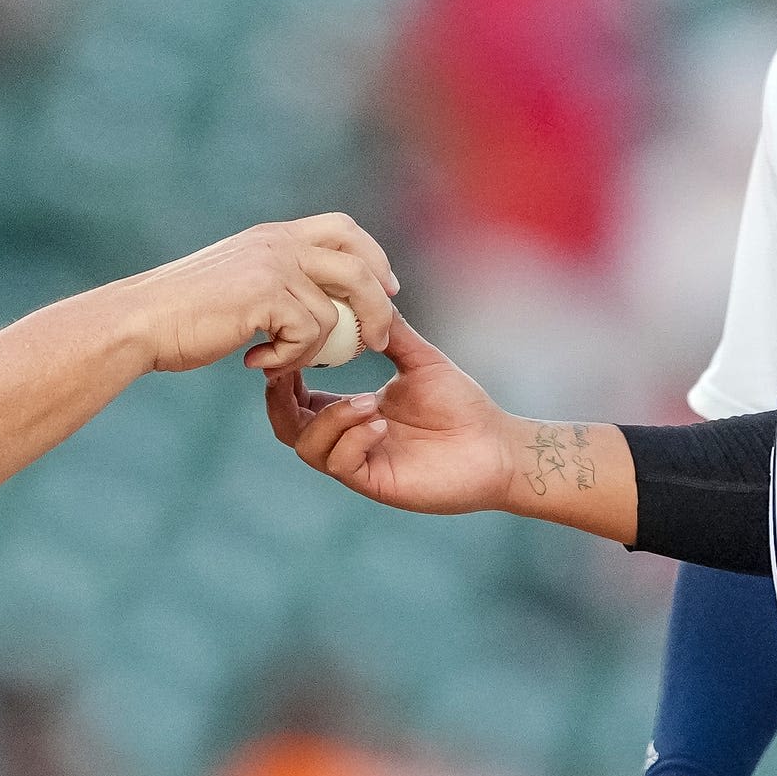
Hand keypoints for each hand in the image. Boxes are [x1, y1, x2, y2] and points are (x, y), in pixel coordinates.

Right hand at [111, 214, 398, 373]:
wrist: (140, 321)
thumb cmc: (182, 314)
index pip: (344, 226)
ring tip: (284, 361)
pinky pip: (309, 334)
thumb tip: (316, 298)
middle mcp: (278, 242)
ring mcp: (272, 266)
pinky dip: (289, 358)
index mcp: (273, 234)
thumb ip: (275, 280)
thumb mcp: (236, 282)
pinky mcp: (265, 295)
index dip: (374, 255)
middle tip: (378, 339)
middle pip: (357, 264)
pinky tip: (256, 363)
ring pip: (334, 311)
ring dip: (319, 347)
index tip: (389, 287)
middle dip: (378, 303)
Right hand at [264, 320, 517, 515]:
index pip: (297, 401)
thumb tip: (364, 292)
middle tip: (291, 372)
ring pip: (309, 448)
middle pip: (288, 428)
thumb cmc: (462, 406)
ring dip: (330, 419)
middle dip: (280, 401)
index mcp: (352, 412)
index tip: (286, 349)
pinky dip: (353, 439)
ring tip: (366, 402)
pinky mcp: (377, 483)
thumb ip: (389, 332)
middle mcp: (349, 438)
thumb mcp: (419, 360)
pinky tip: (380, 423)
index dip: (282, 378)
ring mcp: (361, 462)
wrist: (496, 444)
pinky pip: (341, 464)